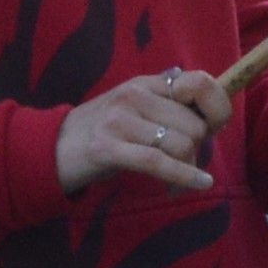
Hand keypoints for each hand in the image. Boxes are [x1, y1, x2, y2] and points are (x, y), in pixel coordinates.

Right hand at [54, 69, 223, 197]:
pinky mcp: (107, 147)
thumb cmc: (101, 134)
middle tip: (182, 163)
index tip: (213, 129)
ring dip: (185, 168)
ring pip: (180, 144)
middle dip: (196, 150)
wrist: (50, 149)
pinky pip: (157, 162)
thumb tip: (206, 104)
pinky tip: (200, 183)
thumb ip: (166, 105)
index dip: (217, 108)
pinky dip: (184, 176)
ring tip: (175, 179)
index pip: (199, 84)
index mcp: (144, 83)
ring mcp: (118, 120)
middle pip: (193, 125)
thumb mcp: (134, 111)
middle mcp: (133, 95)